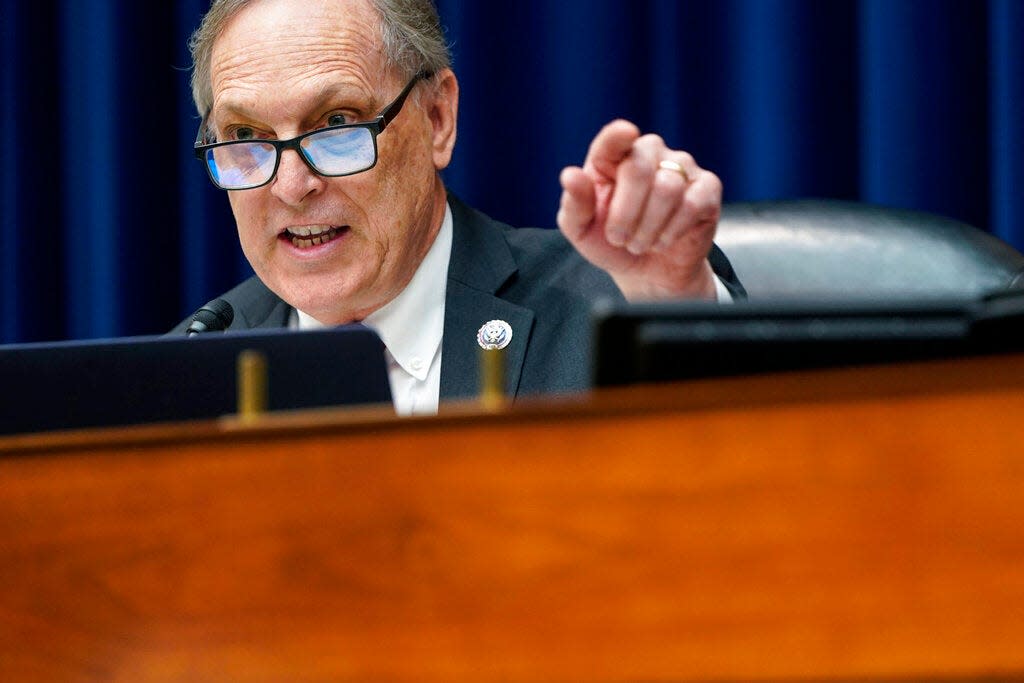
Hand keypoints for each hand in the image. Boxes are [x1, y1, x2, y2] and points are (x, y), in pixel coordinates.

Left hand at [557, 119, 721, 299]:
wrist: (648, 271)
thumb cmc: (612, 243)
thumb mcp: (582, 230)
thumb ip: (575, 204)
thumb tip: (570, 175)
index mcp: (613, 157)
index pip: (615, 138)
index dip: (619, 135)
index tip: (625, 133)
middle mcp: (650, 153)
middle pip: (640, 167)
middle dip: (625, 213)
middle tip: (619, 239)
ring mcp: (682, 167)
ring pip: (667, 187)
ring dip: (648, 227)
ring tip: (640, 244)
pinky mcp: (707, 188)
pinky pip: (692, 204)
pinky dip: (672, 231)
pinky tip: (663, 240)